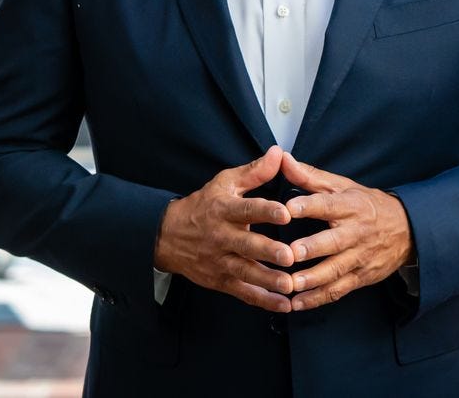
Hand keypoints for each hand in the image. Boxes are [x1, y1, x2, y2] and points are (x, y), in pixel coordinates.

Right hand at [154, 146, 294, 311]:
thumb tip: (278, 153)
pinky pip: (243, 292)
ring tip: (290, 286)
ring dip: (268, 281)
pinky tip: (283, 305)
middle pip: (246, 245)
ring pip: (245, 272)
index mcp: (224, 209)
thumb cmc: (204, 205)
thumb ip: (254, 172)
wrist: (168, 236)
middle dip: (267, 251)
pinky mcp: (221, 280)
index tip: (285, 213)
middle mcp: (221, 236)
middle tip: (289, 256)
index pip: (245, 209)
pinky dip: (263, 300)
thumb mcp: (225, 183)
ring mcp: (220, 261)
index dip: (265, 211)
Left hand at [281, 151, 413, 310]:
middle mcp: (356, 232)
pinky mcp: (361, 277)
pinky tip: (297, 303)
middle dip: (312, 248)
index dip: (309, 206)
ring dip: (312, 279)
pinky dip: (317, 299)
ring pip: (335, 270)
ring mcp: (359, 257)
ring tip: (291, 284)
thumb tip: (281, 158)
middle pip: (333, 241)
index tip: (289, 208)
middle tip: (290, 253)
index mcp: (350, 205)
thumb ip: (309, 175)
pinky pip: (338, 290)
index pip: (329, 204)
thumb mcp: (342, 185)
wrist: (406, 230)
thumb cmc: (365, 204)